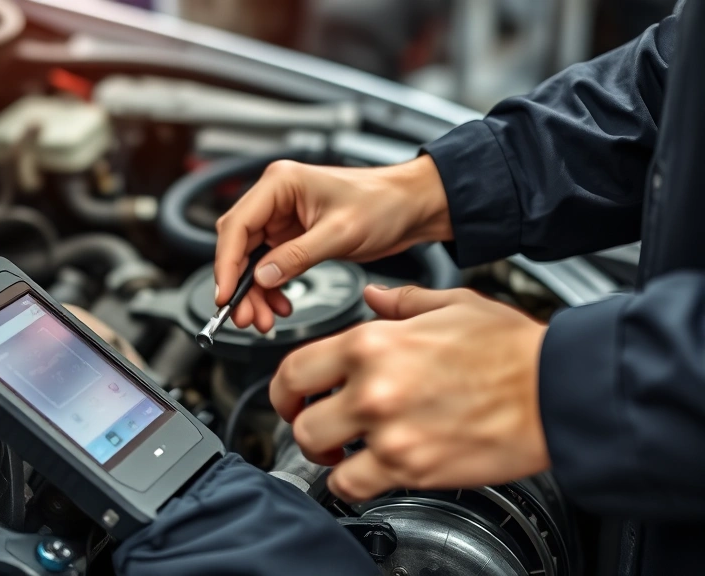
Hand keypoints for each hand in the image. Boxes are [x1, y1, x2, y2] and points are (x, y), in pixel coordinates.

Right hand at [214, 156, 451, 332]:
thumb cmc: (384, 203)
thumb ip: (297, 256)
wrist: (412, 207)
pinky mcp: (293, 236)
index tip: (224, 296)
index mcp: (280, 183)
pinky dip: (272, 289)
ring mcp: (283, 218)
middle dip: (240, 285)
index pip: (237, 226)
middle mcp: (276, 198)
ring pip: (252, 261)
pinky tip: (282, 306)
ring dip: (254, 293)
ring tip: (264, 320)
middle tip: (244, 317)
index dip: (226, 264)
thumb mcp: (340, 233)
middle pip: (239, 246)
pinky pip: (270, 267)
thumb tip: (262, 277)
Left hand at [270, 285, 549, 501]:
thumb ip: (401, 302)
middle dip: (304, 422)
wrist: (559, 390)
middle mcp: (373, 388)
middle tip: (319, 425)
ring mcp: (390, 432)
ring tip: (343, 450)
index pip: (294, 369)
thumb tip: (374, 296)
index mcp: (373, 343)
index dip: (284, 388)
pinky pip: (354, 486)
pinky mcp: (412, 468)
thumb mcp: (452, 304)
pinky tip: (367, 470)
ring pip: (321, 454)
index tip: (292, 395)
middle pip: (300, 417)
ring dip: (327, 455)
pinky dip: (353, 482)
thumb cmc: (513, 350)